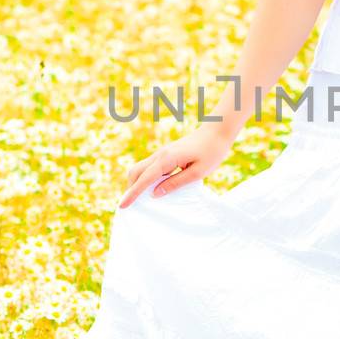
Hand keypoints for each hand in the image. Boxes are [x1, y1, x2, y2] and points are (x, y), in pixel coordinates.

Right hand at [119, 124, 233, 209]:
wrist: (217, 131)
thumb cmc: (211, 152)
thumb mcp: (197, 173)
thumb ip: (175, 183)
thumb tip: (155, 194)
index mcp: (167, 159)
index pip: (144, 179)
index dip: (132, 193)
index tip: (122, 206)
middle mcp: (160, 154)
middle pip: (136, 172)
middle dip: (131, 188)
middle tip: (130, 206)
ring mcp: (162, 153)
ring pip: (141, 168)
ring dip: (137, 183)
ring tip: (140, 201)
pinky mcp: (167, 154)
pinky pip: (150, 167)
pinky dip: (146, 179)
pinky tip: (153, 189)